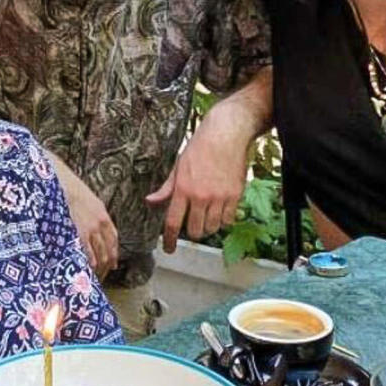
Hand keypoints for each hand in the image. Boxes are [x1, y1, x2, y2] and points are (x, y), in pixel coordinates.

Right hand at [66, 181, 119, 278]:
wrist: (63, 185)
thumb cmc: (73, 190)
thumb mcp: (91, 201)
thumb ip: (96, 215)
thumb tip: (97, 226)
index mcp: (103, 216)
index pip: (113, 238)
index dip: (114, 252)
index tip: (113, 261)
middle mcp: (100, 224)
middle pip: (108, 249)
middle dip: (108, 262)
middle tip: (107, 270)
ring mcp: (90, 230)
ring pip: (99, 253)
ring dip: (100, 264)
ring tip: (98, 272)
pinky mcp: (79, 233)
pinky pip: (87, 252)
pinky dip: (90, 261)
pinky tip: (89, 267)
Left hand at [145, 106, 249, 253]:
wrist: (225, 136)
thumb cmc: (199, 149)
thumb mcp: (178, 167)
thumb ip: (166, 189)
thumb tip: (150, 202)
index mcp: (182, 189)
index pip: (173, 223)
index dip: (170, 240)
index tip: (169, 249)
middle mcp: (200, 196)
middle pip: (195, 231)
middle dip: (192, 232)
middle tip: (192, 224)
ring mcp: (219, 197)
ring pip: (212, 228)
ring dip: (208, 226)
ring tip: (206, 214)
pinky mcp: (235, 196)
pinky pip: (228, 220)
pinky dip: (223, 220)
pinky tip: (220, 210)